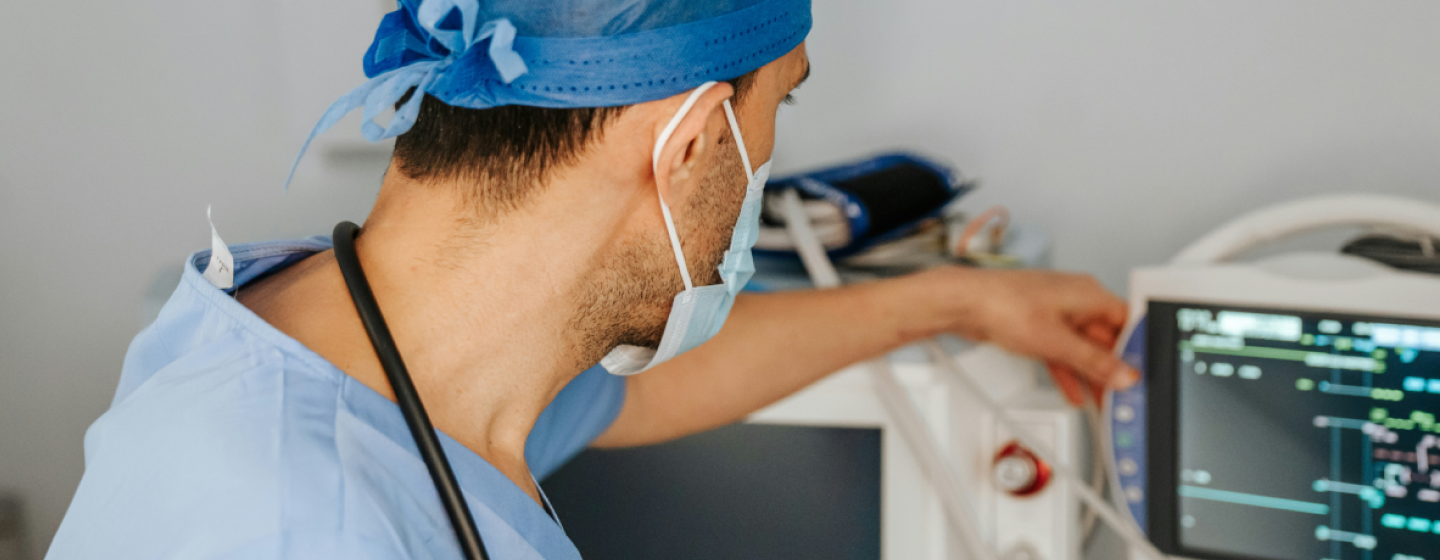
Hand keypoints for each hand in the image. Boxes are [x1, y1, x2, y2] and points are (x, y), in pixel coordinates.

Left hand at [912, 267, 1138, 406]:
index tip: (1140, 376)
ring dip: (1090, 375)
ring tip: (1101, 401)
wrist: (963, 303)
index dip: (1136, 352)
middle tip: (1120, 397)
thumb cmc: (1004, 304)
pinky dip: (1068, 371)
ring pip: (1083, 348)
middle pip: (1105, 339)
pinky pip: (1062, 351)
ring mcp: (1056, 312)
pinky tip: (1074, 392)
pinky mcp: (1038, 324)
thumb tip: (1124, 374)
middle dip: (1111, 369)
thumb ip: (1093, 362)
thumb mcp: (1057, 342)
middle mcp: (1075, 300)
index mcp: (1089, 294)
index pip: (1127, 324)